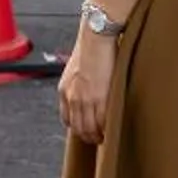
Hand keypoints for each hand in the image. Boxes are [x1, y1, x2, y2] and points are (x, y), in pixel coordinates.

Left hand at [58, 33, 116, 147]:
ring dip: (98, 136)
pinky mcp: (101, 99)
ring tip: (107, 136)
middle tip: (99, 138)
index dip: (77, 127)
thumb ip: (78, 85)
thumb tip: (86, 93)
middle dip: (88, 136)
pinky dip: (107, 130)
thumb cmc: (90, 49)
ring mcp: (86, 100)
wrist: (96, 39)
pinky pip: (103, 123)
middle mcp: (72, 97)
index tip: (86, 128)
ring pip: (90, 129)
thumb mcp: (75, 70)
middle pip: (78, 128)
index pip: (67, 119)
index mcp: (64, 90)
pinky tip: (112, 129)